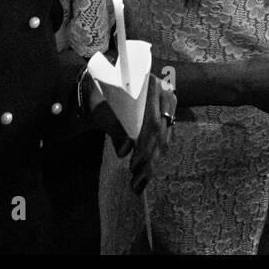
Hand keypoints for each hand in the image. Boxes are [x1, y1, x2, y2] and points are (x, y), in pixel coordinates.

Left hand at [87, 71, 176, 194]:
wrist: (103, 85)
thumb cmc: (101, 97)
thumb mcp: (104, 110)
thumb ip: (115, 128)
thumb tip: (124, 151)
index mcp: (151, 87)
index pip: (153, 123)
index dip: (145, 148)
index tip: (132, 166)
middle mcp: (164, 93)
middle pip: (160, 133)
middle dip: (149, 161)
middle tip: (136, 183)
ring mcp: (167, 103)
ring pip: (164, 138)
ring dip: (152, 162)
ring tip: (139, 183)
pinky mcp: (166, 113)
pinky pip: (164, 137)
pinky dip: (154, 155)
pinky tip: (146, 171)